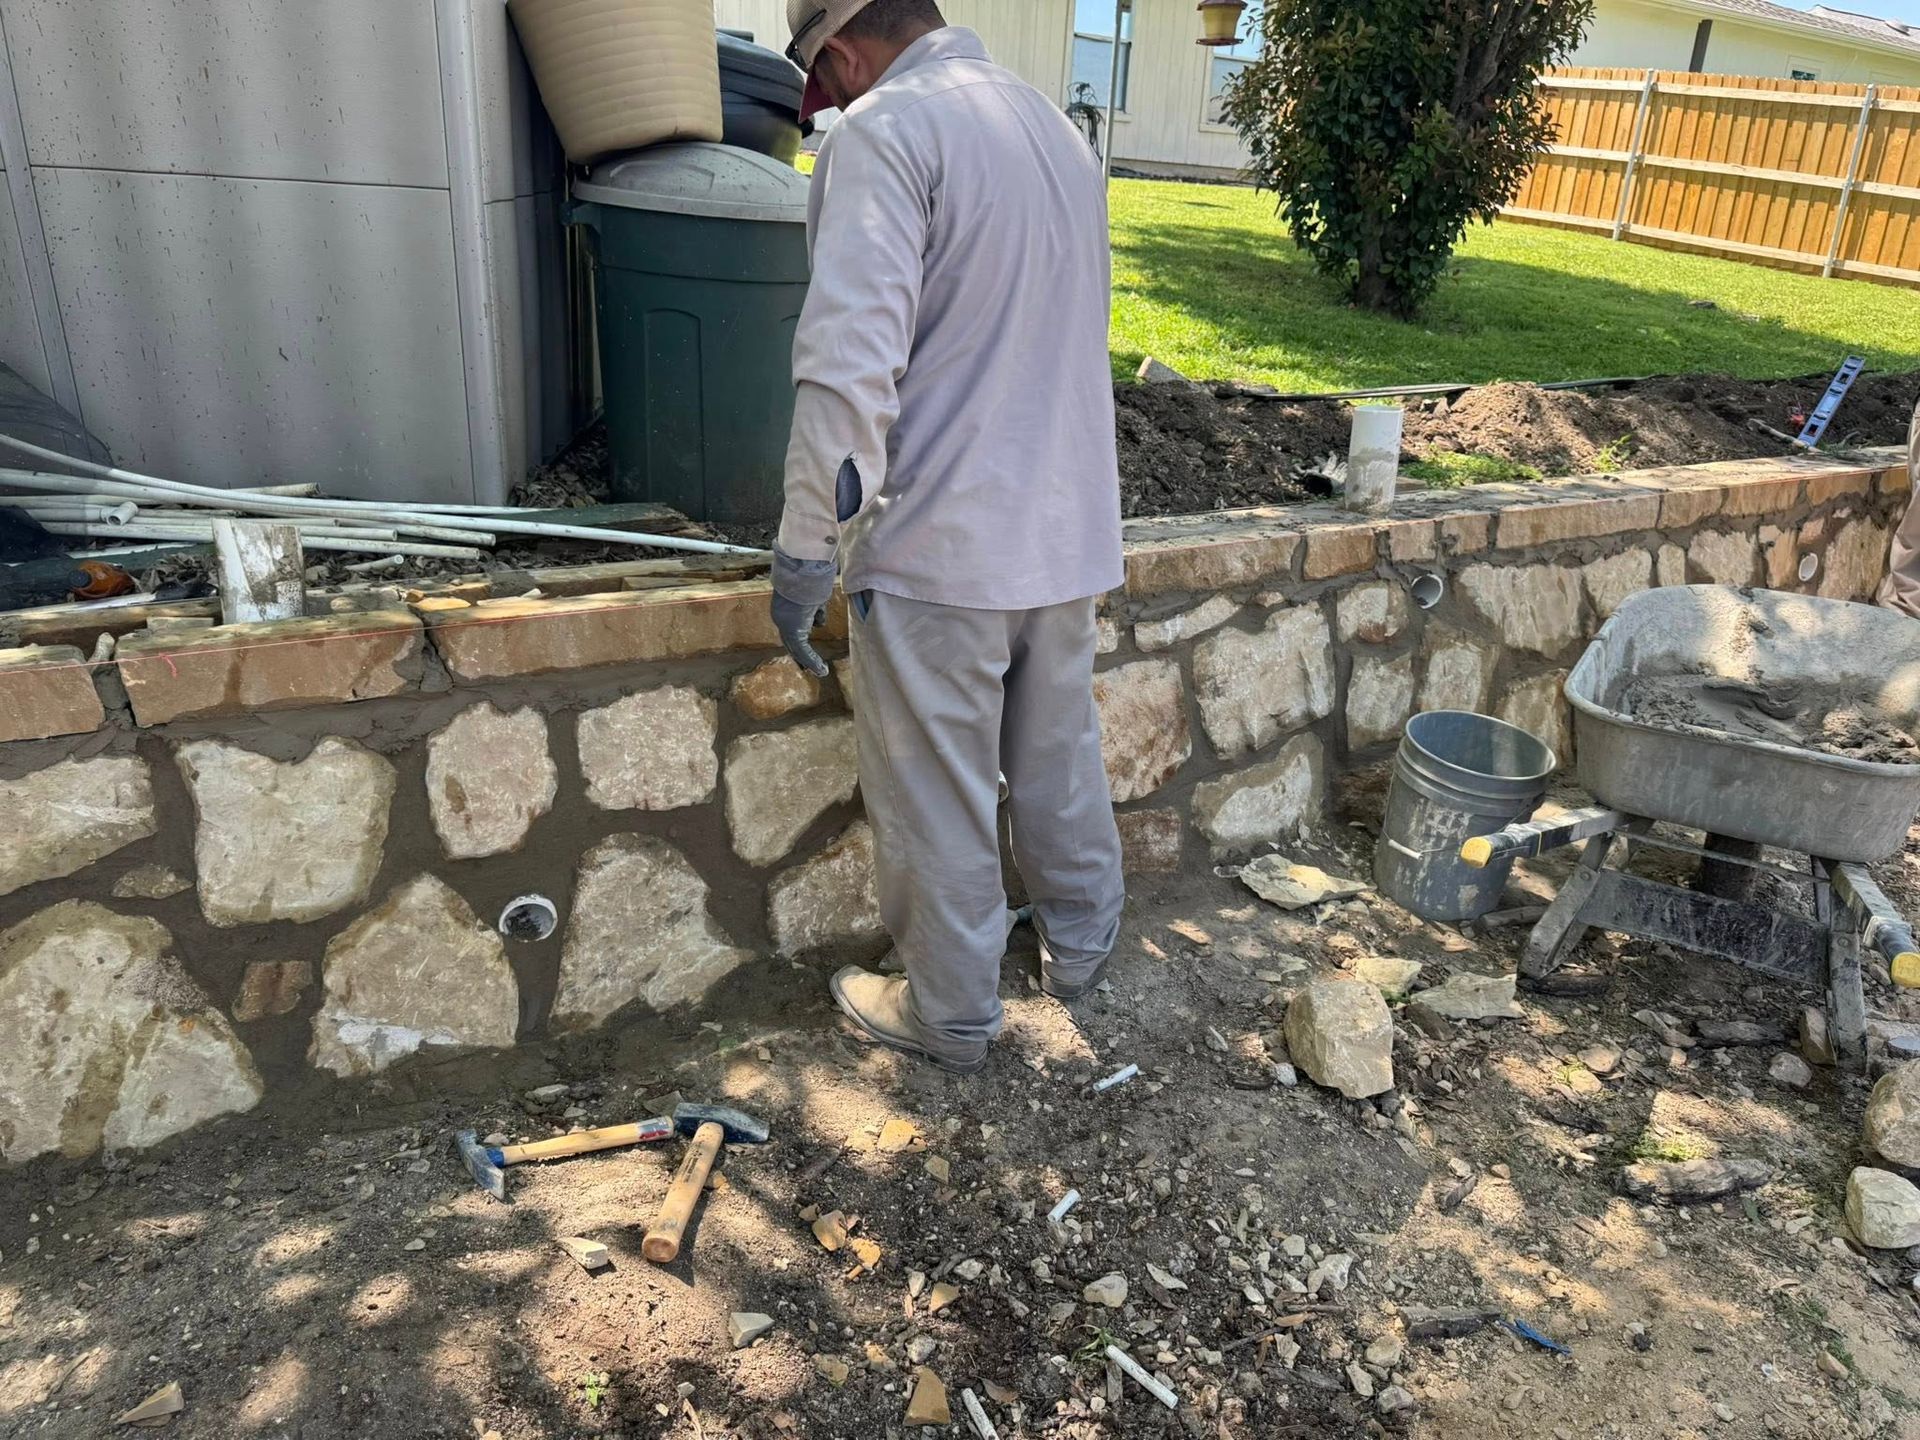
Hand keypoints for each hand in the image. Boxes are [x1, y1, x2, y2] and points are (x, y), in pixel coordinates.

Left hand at [771, 546, 834, 677]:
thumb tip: (819, 623)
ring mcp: (784, 623)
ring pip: (796, 648)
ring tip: (819, 671)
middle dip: (800, 655)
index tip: (804, 651)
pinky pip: (802, 650)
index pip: (790, 628)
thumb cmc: (810, 575)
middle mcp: (780, 616)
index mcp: (783, 607)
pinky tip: (821, 670)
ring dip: (807, 661)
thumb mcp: (814, 596)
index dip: (797, 642)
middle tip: (807, 667)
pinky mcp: (792, 629)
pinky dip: (812, 661)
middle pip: (790, 642)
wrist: (804, 568)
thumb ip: (814, 611)